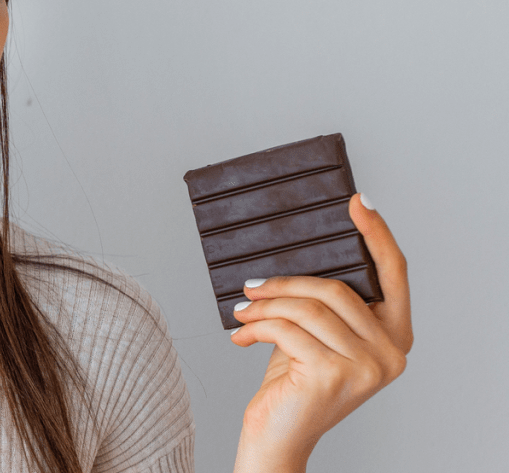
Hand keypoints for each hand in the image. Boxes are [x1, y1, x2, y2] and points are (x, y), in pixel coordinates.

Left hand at [230, 193, 413, 466]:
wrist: (278, 436)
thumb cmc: (294, 384)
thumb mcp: (314, 336)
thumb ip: (320, 304)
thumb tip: (290, 257)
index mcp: (396, 336)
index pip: (395, 273)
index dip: (377, 234)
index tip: (356, 201)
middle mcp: (392, 352)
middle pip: (337, 289)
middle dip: (286, 283)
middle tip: (250, 284)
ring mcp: (368, 366)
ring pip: (309, 308)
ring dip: (266, 305)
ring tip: (241, 310)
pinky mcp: (335, 374)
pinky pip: (287, 330)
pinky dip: (257, 326)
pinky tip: (240, 334)